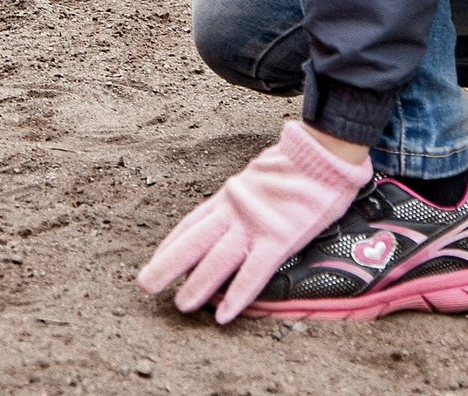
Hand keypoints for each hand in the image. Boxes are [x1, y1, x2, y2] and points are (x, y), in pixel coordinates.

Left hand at [136, 121, 372, 323]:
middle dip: (168, 265)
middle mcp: (233, 211)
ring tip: (181, 306)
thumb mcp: (258, 176)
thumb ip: (243, 195)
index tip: (155, 261)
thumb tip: (234, 203)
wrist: (321, 153)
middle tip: (146, 286)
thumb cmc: (296, 165)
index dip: (171, 244)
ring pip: (217, 259)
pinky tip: (224, 315)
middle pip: (194, 242)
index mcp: (229, 196)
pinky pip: (254, 271)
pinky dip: (238, 294)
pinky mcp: (278, 238)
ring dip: (198, 285)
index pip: (191, 224)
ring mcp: (254, 225)